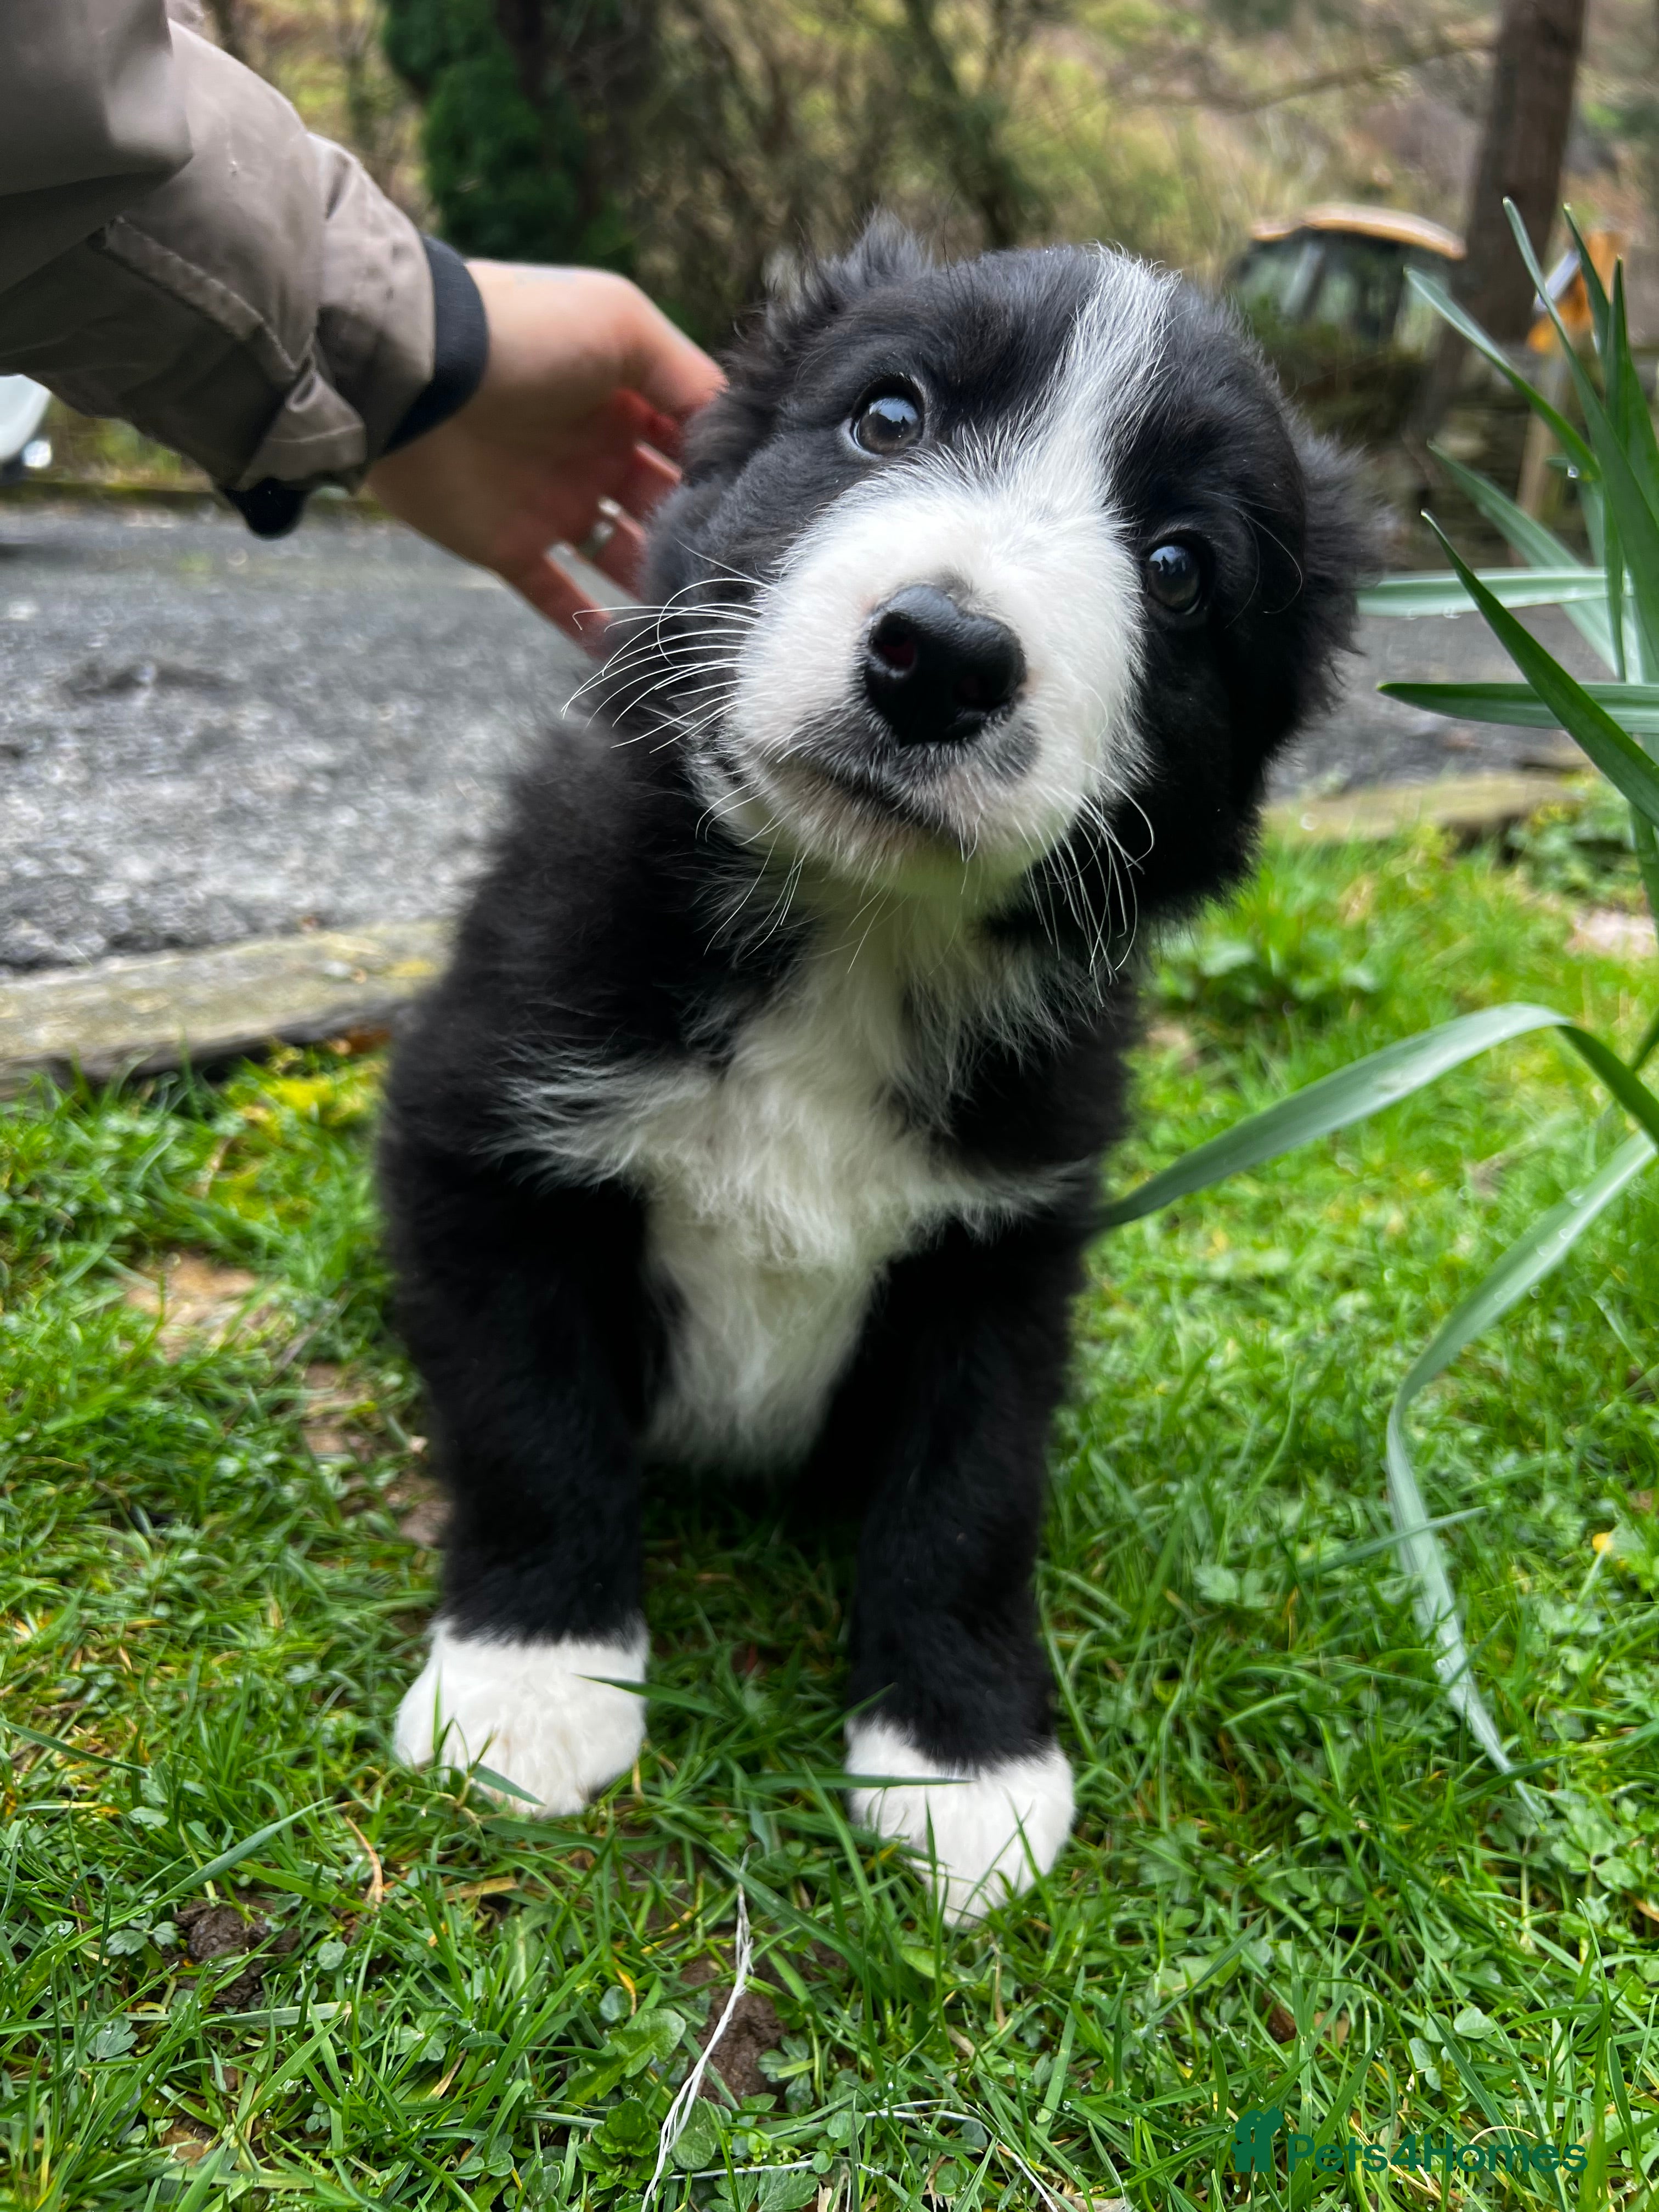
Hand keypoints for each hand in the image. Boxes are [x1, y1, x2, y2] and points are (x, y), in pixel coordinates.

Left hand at [366, 262, 723, 645]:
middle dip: (702, 531)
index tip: (771, 501)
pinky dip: (588, 626)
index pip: (692, 439)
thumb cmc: (523, 332)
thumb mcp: (622, 323)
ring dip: (656, 584)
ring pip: (621, 556)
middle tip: (741, 566)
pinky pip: (557, 596)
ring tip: (701, 614)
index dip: (729, 468)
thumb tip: (735, 428)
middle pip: (665, 503)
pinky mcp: (509, 545)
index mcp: (624, 394)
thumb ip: (686, 374)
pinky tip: (631, 650)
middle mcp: (595, 449)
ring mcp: (553, 500)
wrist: (413, 374)